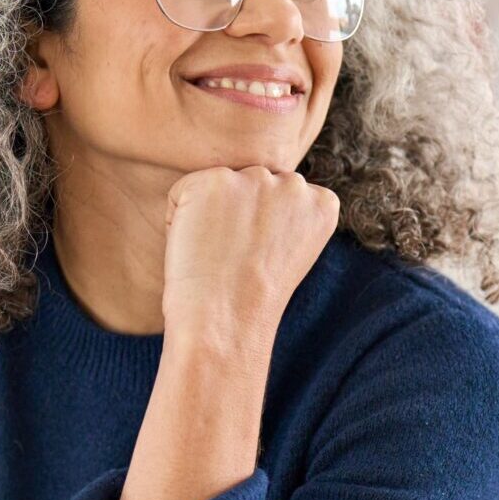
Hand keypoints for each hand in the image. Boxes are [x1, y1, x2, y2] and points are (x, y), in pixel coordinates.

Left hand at [160, 165, 339, 348]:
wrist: (226, 320)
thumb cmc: (250, 300)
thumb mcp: (288, 252)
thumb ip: (283, 215)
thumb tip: (255, 195)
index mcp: (322, 203)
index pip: (280, 196)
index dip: (260, 232)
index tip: (259, 260)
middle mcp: (294, 184)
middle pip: (250, 185)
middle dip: (236, 217)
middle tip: (235, 260)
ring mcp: (256, 178)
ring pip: (218, 186)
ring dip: (208, 215)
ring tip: (217, 254)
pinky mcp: (215, 180)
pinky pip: (182, 192)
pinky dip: (177, 220)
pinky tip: (196, 248)